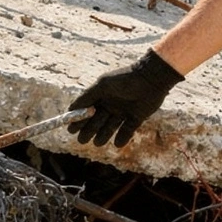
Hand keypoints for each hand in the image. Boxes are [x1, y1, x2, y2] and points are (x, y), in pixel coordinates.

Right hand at [67, 50, 183, 148]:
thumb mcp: (102, 86)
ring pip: (109, 128)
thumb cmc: (124, 80)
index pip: (86, 111)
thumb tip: (70, 108)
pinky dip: (122, 138)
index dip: (78, 120)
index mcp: (101, 96)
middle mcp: (110, 105)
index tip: (71, 129)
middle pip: (96, 122)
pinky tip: (117, 143)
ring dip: (102, 136)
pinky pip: (127, 131)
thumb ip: (87, 97)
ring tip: (97, 142)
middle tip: (82, 139)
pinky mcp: (136, 118)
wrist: (150, 79)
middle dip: (88, 131)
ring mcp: (123, 112)